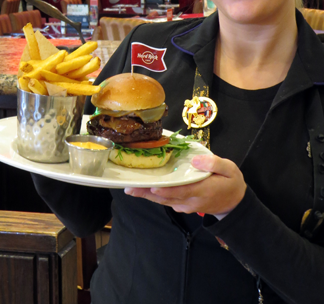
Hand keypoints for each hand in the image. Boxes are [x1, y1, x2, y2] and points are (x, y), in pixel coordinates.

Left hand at [124, 155, 246, 218]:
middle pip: (167, 197)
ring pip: (164, 201)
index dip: (166, 190)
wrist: (235, 204)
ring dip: (147, 196)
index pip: (181, 191)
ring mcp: (187, 205)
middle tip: (130, 188)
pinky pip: (167, 201)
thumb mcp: (229, 169)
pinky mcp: (184, 206)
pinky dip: (155, 196)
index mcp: (203, 190)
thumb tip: (195, 160)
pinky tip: (144, 189)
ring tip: (131, 189)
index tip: (152, 186)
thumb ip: (214, 164)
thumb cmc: (231, 183)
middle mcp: (192, 200)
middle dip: (148, 192)